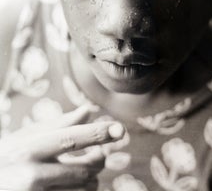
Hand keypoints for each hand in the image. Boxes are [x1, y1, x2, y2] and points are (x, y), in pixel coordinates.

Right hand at [0, 104, 124, 190]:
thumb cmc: (7, 157)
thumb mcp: (26, 137)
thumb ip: (58, 125)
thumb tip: (88, 110)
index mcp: (29, 148)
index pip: (70, 138)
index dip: (97, 133)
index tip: (120, 129)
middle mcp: (32, 174)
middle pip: (84, 169)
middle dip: (98, 160)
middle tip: (99, 154)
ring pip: (84, 189)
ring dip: (92, 179)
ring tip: (86, 171)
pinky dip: (82, 190)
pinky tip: (75, 183)